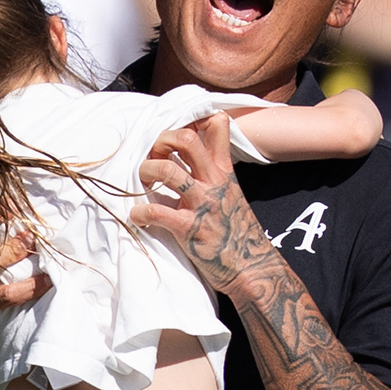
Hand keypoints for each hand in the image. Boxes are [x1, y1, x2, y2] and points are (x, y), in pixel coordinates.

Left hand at [132, 114, 272, 291]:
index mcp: (224, 172)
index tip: (174, 134)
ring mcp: (202, 204)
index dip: (192, 120)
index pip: (217, 127)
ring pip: (167, 170)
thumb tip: (190, 159)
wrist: (253, 269)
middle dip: (162, 141)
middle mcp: (214, 182)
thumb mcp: (232, 194)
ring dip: (146, 172)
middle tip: (154, 157)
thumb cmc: (237, 233)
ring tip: (143, 184)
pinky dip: (139, 213)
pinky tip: (138, 218)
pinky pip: (156, 212)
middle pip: (186, 139)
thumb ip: (215, 174)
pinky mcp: (189, 229)